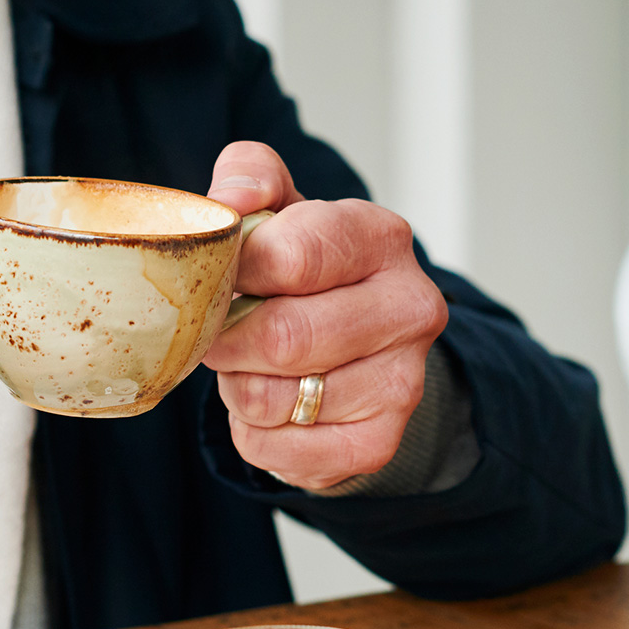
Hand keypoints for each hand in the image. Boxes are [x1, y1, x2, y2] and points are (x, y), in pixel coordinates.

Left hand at [201, 142, 448, 489]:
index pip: (292, 256)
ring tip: (250, 367)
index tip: (220, 277)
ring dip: (237, 387)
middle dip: (228, 339)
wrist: (357, 345)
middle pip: (283, 337)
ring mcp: (403, 381)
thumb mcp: (280, 208)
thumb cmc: (305, 270)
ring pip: (272, 399)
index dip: (235, 271)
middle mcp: (410, 307)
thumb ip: (250, 177)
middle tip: (218, 332)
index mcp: (381, 237)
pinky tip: (271, 407)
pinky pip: (278, 451)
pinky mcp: (380, 443)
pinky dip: (253, 434)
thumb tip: (233, 200)